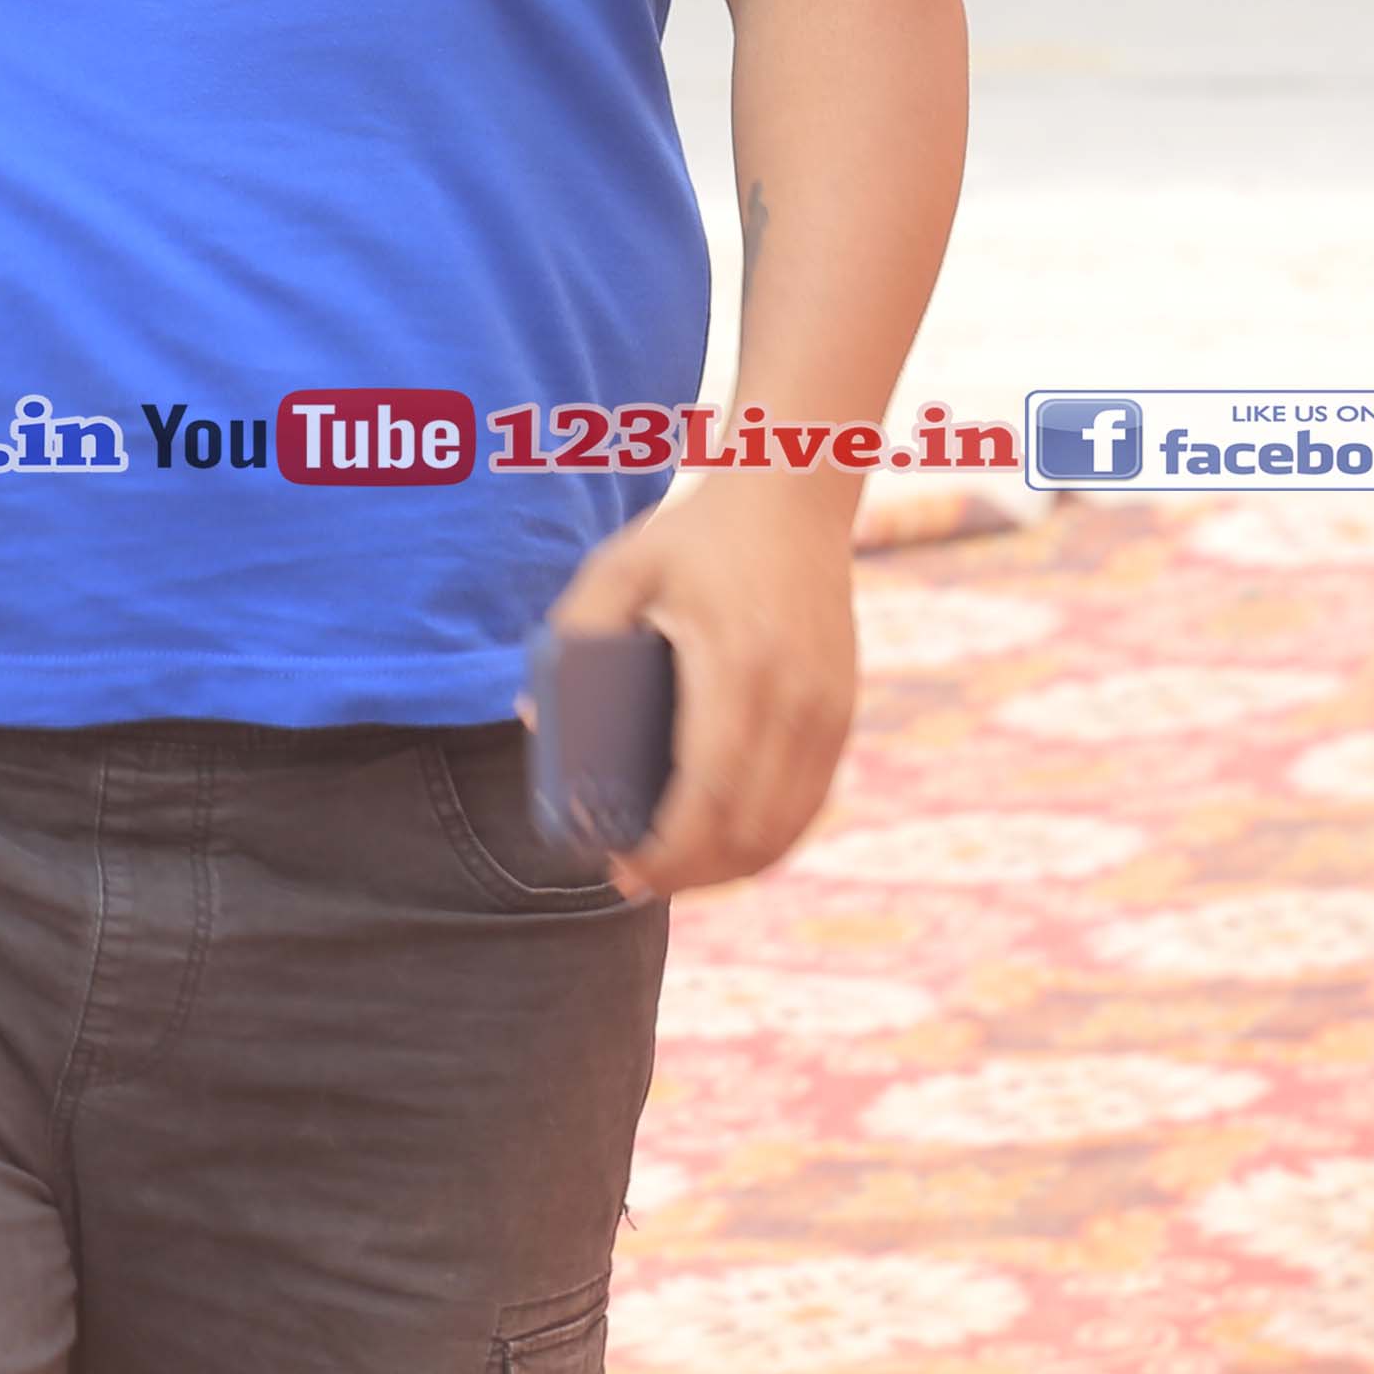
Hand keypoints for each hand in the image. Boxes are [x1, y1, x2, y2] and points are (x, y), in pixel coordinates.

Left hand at [547, 467, 860, 897]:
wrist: (792, 495)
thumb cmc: (694, 534)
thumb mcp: (618, 566)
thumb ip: (570, 633)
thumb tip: (530, 718)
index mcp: (737, 666)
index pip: (708, 792)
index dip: (668, 850)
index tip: (621, 867)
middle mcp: (795, 697)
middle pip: (750, 828)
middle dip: (690, 872)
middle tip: (633, 878)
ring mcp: (829, 708)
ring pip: (787, 827)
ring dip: (730, 867)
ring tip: (674, 873)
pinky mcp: (843, 712)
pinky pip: (810, 803)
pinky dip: (769, 840)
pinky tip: (728, 850)